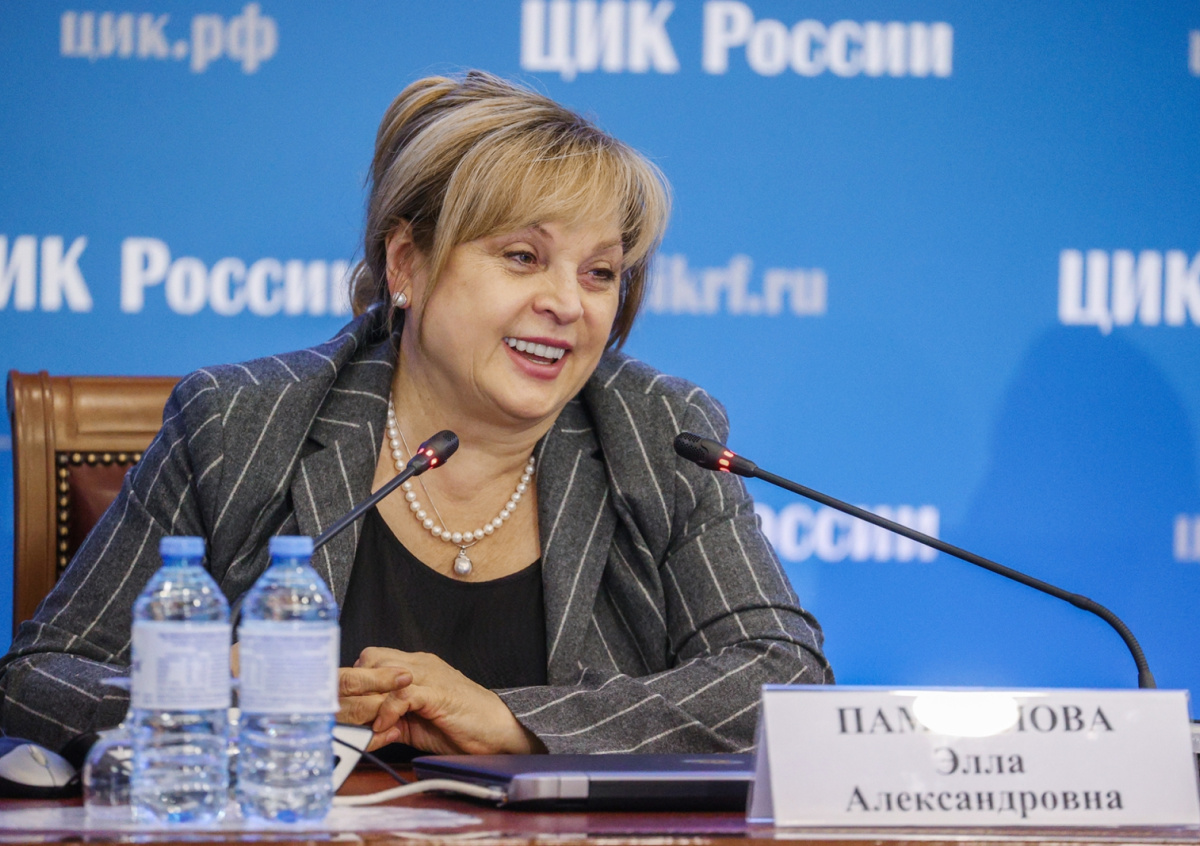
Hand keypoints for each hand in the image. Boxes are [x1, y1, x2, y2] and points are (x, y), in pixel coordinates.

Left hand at [352, 647, 544, 755]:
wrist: (500, 731)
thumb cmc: (462, 727)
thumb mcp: (417, 723)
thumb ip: (392, 720)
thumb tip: (364, 730)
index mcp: (417, 666)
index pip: (372, 659)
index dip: (357, 682)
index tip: (347, 707)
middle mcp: (421, 664)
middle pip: (371, 659)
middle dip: (355, 689)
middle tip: (350, 716)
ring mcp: (430, 676)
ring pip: (382, 671)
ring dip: (367, 700)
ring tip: (364, 723)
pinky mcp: (438, 694)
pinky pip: (401, 695)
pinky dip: (387, 712)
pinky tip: (384, 728)